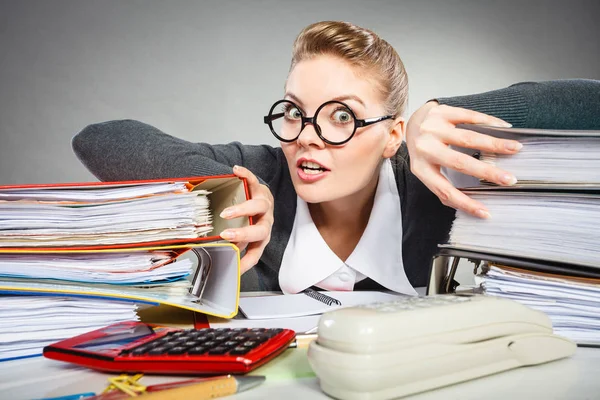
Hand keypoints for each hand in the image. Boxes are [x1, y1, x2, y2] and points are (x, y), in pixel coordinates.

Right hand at [219, 165, 273, 273]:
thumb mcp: (244, 233)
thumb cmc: (250, 219)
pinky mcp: (259, 187)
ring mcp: (264, 205)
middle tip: (226, 235)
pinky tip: (235, 170)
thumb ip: (234, 243)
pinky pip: (253, 180)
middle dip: (243, 234)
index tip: (233, 267)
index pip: (255, 253)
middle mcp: (265, 222)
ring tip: (226, 212)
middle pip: (259, 231)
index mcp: (260, 237)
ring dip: (242, 210)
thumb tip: (214, 255)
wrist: (262, 199)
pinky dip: (245, 175)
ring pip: (258, 207)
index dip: (245, 262)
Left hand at [406, 102, 521, 217]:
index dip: (465, 203)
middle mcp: (424, 148)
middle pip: (459, 162)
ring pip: (467, 138)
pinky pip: (469, 116)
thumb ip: (443, 183)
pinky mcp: (441, 112)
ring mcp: (431, 128)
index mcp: (420, 168)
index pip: (444, 190)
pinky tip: (504, 128)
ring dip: (494, 145)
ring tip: (515, 149)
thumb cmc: (426, 150)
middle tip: (510, 179)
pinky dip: (489, 123)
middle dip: (487, 172)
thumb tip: (470, 206)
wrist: (415, 121)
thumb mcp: (428, 169)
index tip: (486, 212)